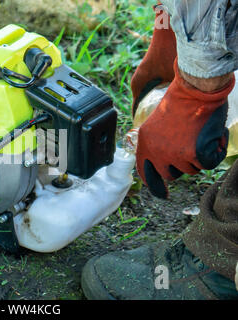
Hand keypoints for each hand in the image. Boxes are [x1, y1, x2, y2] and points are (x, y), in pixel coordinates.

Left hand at [136, 58, 234, 197]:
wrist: (194, 89)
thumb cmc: (180, 101)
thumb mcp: (157, 122)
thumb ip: (156, 142)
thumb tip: (162, 161)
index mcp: (144, 142)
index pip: (145, 171)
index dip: (154, 184)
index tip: (162, 193)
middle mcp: (156, 151)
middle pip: (170, 174)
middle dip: (181, 165)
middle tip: (190, 149)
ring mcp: (173, 154)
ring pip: (191, 169)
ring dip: (198, 157)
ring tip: (199, 135)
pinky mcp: (192, 154)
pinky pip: (207, 165)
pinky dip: (214, 153)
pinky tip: (213, 137)